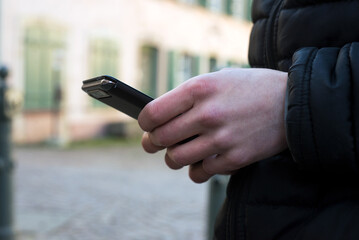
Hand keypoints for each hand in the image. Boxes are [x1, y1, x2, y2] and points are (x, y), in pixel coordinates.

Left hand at [138, 68, 287, 182]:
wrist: (291, 102)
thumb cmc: (250, 88)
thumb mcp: (217, 78)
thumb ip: (187, 96)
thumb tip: (159, 116)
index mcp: (199, 89)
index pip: (152, 113)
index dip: (144, 123)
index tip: (147, 126)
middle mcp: (207, 114)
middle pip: (160, 139)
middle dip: (153, 142)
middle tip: (156, 141)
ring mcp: (221, 138)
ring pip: (176, 159)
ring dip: (173, 157)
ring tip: (179, 151)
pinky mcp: (234, 158)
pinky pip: (199, 173)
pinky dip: (196, 169)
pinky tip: (202, 160)